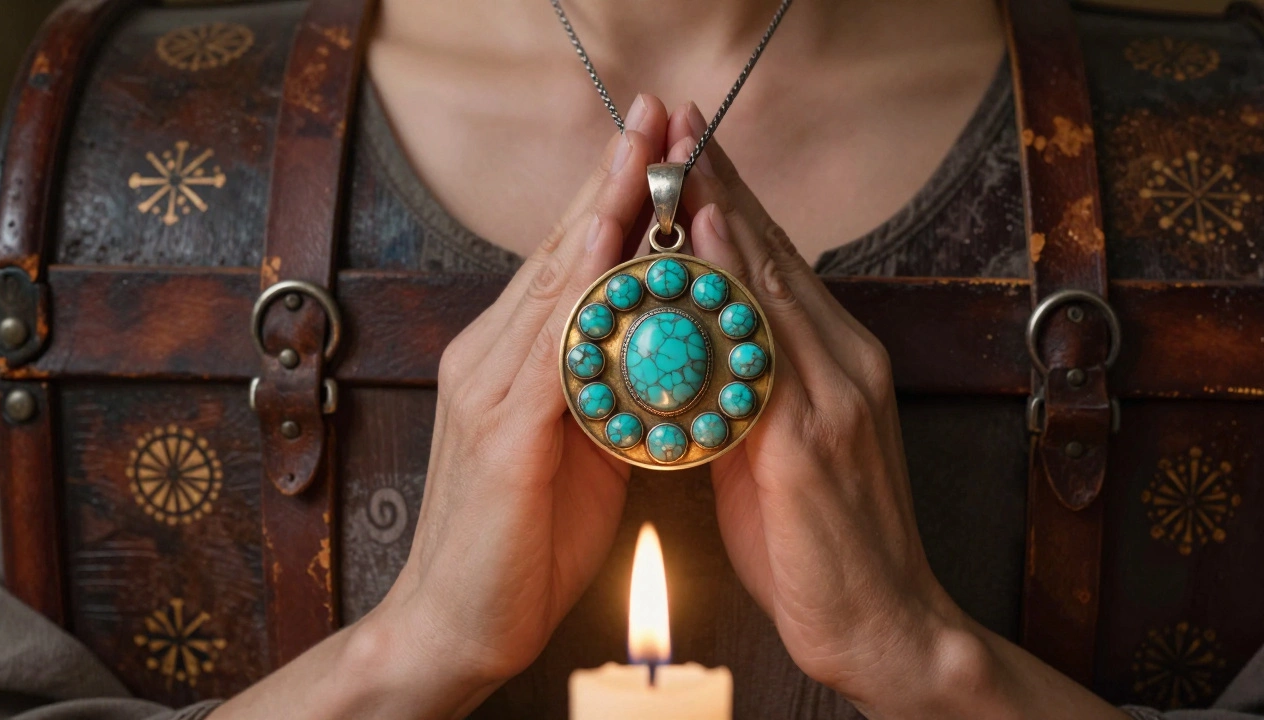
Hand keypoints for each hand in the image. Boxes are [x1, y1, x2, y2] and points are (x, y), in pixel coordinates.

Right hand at [211, 95, 670, 719]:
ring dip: (602, 209)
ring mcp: (487, 387)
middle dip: (612, 176)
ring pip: (553, 282)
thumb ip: (608, 388)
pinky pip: (546, 346)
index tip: (660, 141)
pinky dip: (577, 290)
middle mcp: (490, 356)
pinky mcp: (497, 430)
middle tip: (657, 110)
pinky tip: (606, 245)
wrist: (456, 625)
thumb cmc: (528, 539)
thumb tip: (662, 346)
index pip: (569, 262)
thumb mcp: (581, 448)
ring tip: (643, 146)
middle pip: (560, 250)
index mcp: (512, 359)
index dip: (613, 196)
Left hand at [664, 104, 1126, 719]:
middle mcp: (845, 361)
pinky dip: (733, 288)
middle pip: (773, 254)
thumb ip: (747, 392)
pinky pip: (766, 346)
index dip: (734, 201)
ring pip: (772, 284)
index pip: (775, 264)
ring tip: (682, 153)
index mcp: (837, 361)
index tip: (694, 150)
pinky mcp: (814, 437)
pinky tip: (701, 247)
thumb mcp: (778, 452)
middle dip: (723, 184)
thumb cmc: (820, 541)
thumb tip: (696, 354)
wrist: (885, 623)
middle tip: (682, 121)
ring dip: (722, 213)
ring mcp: (835, 393)